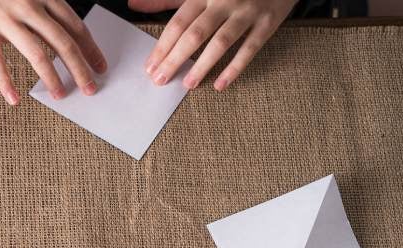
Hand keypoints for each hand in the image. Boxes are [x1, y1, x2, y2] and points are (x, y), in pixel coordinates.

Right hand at [0, 0, 106, 104]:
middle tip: (90, 88)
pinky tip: (13, 99)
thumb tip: (54, 38)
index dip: (90, 48)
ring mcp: (6, 17)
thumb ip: (39, 11)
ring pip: (36, 53)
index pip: (74, 25)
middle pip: (63, 42)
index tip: (99, 66)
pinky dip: (6, 82)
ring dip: (51, 77)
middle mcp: (28, 5)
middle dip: (80, 68)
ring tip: (60, 94)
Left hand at [138, 0, 296, 90]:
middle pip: (195, 34)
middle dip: (175, 59)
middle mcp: (224, 1)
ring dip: (202, 65)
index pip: (178, 23)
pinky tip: (220, 84)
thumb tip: (133, 4)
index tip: (150, 67)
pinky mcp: (268, 21)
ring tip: (188, 84)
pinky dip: (235, 67)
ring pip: (221, 42)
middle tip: (160, 80)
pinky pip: (250, 47)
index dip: (162, 46)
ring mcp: (247, 11)